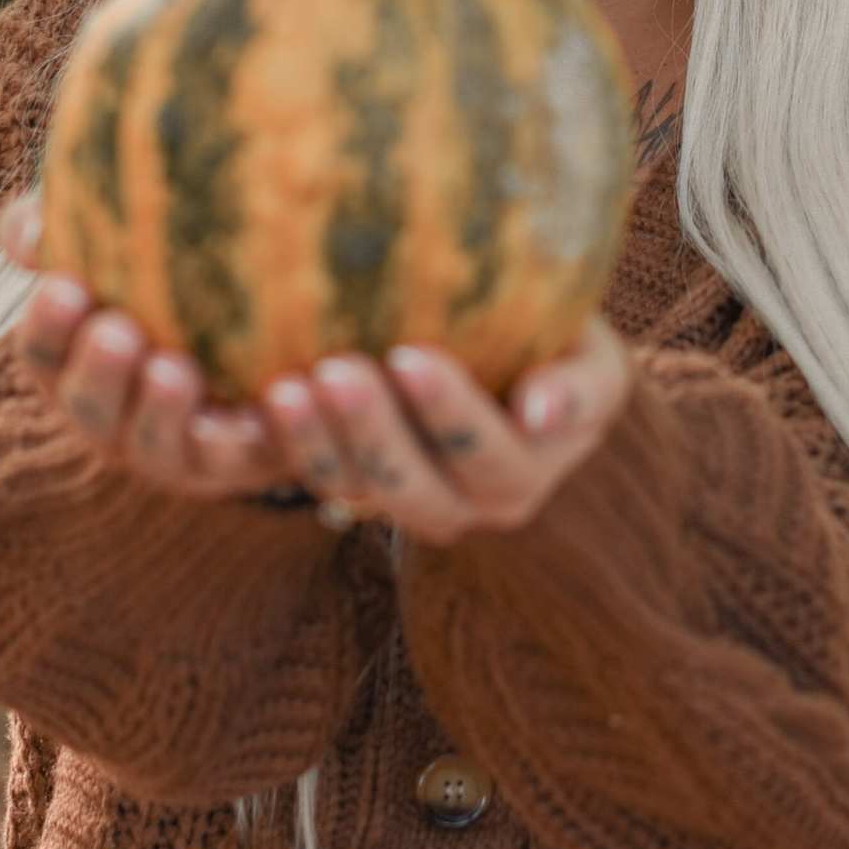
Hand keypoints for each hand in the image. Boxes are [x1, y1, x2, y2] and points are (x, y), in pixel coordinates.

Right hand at [0, 194, 278, 502]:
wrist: (273, 343)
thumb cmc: (174, 283)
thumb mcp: (122, 246)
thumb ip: (70, 227)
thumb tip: (32, 229)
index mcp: (75, 366)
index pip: (44, 352)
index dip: (49, 325)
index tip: (64, 286)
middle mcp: (115, 420)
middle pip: (92, 409)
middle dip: (99, 376)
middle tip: (116, 333)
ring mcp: (178, 450)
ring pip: (160, 447)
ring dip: (163, 414)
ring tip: (175, 371)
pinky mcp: (247, 462)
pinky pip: (254, 458)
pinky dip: (279, 429)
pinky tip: (292, 390)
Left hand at [259, 317, 631, 542]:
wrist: (518, 355)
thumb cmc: (561, 343)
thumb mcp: (594, 361)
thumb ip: (580, 387)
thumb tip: (540, 413)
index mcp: (524, 476)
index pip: (489, 458)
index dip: (450, 415)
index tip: (412, 355)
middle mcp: (462, 505)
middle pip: (413, 487)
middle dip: (373, 432)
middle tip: (336, 368)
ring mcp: (399, 498)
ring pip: (351, 489)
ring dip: (316, 443)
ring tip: (285, 387)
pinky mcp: (350, 477)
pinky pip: (311, 471)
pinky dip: (280, 441)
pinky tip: (254, 398)